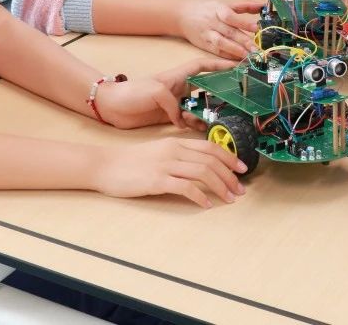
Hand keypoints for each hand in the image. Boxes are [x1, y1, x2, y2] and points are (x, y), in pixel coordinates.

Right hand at [92, 137, 247, 207]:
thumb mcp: (157, 151)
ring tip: (229, 199)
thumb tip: (199, 166)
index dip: (230, 158)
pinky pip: (185, 188)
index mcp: (175, 142)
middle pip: (211, 161)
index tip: (242, 169)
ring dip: (221, 187)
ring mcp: (166, 165)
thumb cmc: (130, 161)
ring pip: (203, 173)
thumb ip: (177, 155)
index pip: (210, 147)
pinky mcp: (157, 180)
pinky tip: (206, 205)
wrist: (105, 165)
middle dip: (230, 176)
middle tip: (240, 190)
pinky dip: (200, 196)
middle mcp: (174, 151)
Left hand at [95, 58, 235, 129]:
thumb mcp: (155, 92)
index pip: (202, 66)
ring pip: (199, 107)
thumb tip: (183, 119)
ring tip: (215, 118)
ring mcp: (174, 103)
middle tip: (233, 100)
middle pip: (206, 87)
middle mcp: (178, 88)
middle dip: (220, 93)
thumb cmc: (131, 92)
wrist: (111, 107)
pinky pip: (188, 120)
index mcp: (177, 76)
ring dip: (208, 112)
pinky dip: (195, 124)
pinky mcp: (169, 117)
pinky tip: (196, 127)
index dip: (219, 64)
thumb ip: (174, 103)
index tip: (236, 66)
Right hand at [175, 0, 260, 57]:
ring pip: (222, 44)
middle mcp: (212, 22)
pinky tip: (238, 60)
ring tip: (248, 56)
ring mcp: (207, 35)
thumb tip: (263, 5)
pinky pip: (217, 52)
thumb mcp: (224, 3)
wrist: (182, 16)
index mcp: (218, 9)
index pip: (231, 16)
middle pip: (229, 32)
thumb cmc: (206, 8)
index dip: (243, 22)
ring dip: (236, 51)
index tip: (256, 28)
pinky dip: (228, 57)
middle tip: (257, 49)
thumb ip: (244, 5)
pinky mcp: (204, 45)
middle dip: (244, 41)